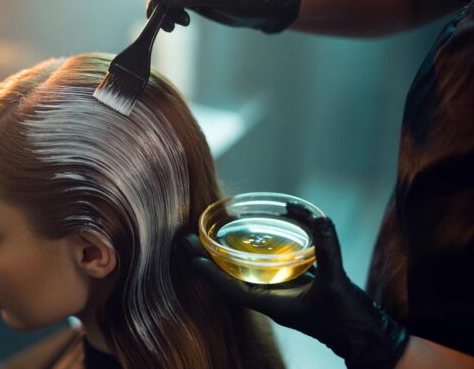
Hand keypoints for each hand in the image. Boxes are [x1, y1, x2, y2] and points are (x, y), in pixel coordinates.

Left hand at [183, 207, 408, 367]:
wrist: (369, 338)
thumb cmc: (349, 318)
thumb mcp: (337, 282)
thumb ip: (327, 250)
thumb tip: (319, 218)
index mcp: (274, 306)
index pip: (232, 289)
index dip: (210, 274)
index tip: (191, 257)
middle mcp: (273, 301)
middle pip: (232, 278)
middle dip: (210, 261)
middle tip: (188, 240)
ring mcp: (284, 296)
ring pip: (248, 275)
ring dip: (228, 259)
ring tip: (209, 239)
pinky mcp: (297, 290)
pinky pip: (269, 272)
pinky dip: (257, 258)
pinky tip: (254, 241)